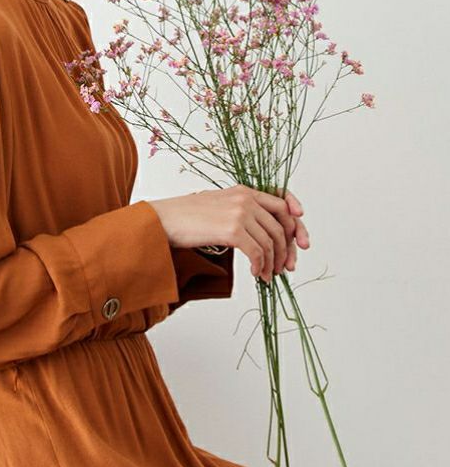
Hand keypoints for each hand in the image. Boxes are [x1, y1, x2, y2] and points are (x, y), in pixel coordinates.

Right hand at [148, 184, 310, 281]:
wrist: (162, 220)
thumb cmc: (185, 217)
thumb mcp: (218, 207)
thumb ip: (240, 213)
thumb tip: (259, 235)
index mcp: (244, 190)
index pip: (283, 202)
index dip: (298, 222)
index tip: (303, 241)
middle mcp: (245, 198)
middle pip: (282, 226)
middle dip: (287, 250)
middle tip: (286, 267)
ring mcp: (240, 212)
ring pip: (271, 242)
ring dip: (272, 263)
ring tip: (267, 276)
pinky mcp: (232, 229)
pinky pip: (257, 252)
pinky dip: (260, 267)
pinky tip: (257, 274)